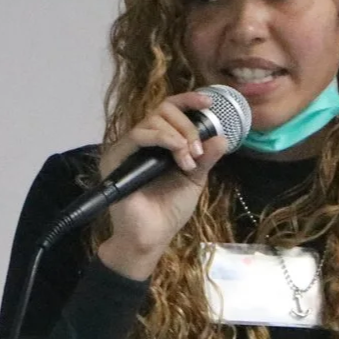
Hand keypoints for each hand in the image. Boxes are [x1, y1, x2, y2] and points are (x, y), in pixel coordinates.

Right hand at [97, 91, 230, 280]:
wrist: (151, 238)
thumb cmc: (169, 211)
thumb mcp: (194, 180)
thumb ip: (205, 158)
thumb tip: (222, 137)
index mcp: (158, 143)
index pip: (169, 111)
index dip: (188, 100)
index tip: (208, 102)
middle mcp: (140, 142)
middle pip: (163, 110)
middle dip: (187, 125)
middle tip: (197, 150)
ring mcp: (127, 148)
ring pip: (152, 119)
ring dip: (178, 135)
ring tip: (188, 159)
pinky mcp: (116, 158)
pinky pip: (139, 135)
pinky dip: (164, 139)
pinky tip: (178, 153)